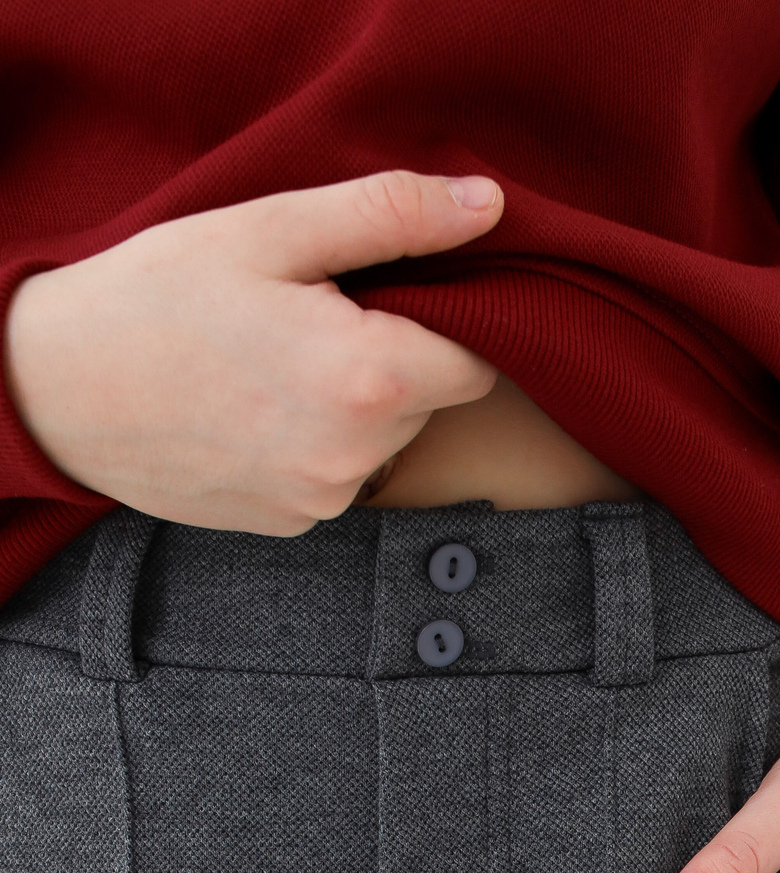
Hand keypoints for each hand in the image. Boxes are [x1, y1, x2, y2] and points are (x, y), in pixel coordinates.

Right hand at [1, 171, 504, 533]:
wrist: (55, 391)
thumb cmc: (155, 299)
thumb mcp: (270, 230)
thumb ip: (389, 216)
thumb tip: (486, 206)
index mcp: (368, 380)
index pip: (478, 363)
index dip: (446, 323)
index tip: (387, 296)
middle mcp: (357, 457)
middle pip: (430, 401)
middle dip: (395, 358)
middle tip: (311, 317)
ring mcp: (323, 500)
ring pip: (385, 440)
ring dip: (355, 402)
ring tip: (275, 361)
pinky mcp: (293, 523)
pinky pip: (338, 472)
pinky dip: (316, 439)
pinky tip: (255, 405)